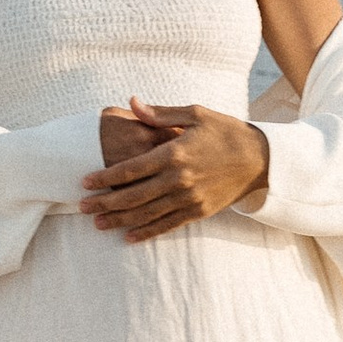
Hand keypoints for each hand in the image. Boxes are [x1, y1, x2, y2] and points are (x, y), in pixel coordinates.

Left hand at [81, 101, 269, 242]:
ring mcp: (189, 198)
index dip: (104, 177)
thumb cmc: (225, 131)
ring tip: (98, 225)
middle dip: (104, 203)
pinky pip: (167, 225)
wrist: (260, 158)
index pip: (130, 169)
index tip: (84, 182)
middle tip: (82, 208)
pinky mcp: (199, 212)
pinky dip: (147, 233)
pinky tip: (129, 237)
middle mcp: (179, 179)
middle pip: (133, 196)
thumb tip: (131, 103)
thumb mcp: (195, 113)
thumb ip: (160, 114)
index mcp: (174, 153)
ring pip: (146, 214)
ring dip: (120, 220)